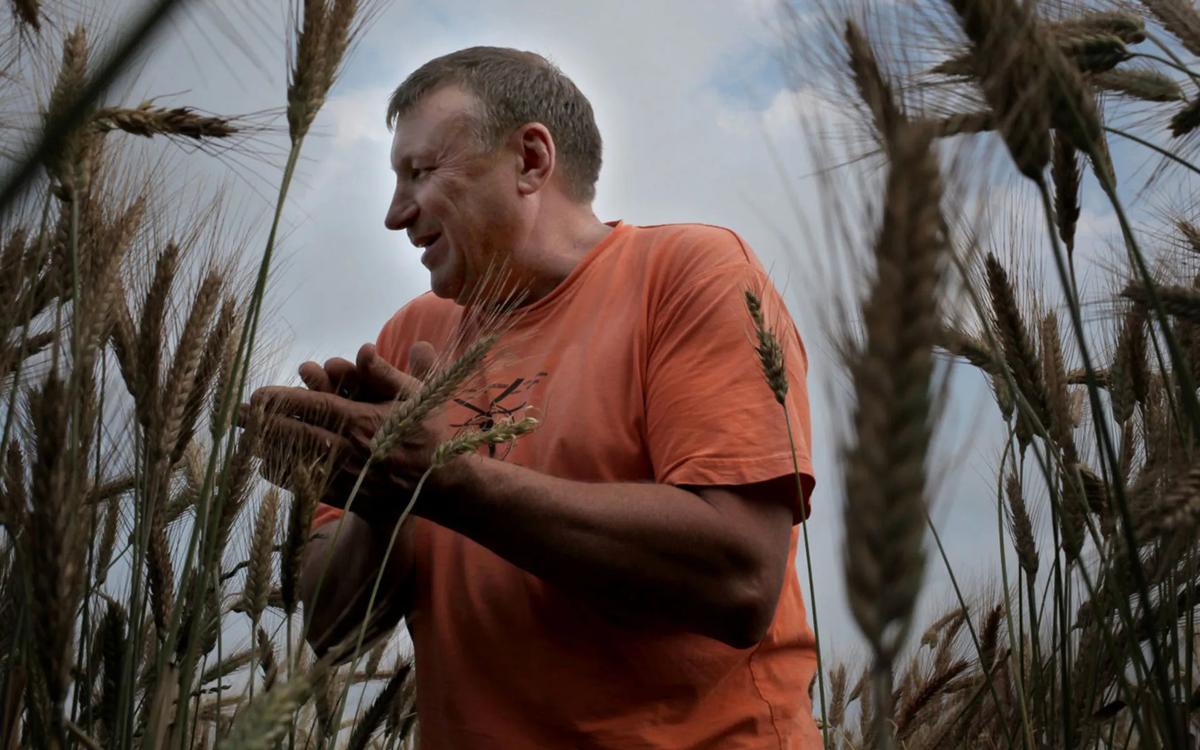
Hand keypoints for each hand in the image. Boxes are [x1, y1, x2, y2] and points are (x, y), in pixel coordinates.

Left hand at [240, 341, 442, 525]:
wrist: (441, 484)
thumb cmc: (429, 434)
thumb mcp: (419, 396)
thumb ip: (389, 372)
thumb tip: (364, 348)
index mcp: (364, 422)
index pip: (312, 408)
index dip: (281, 402)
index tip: (256, 395)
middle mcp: (350, 451)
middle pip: (296, 435)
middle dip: (263, 425)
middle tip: (235, 416)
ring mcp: (346, 477)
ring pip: (297, 463)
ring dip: (268, 450)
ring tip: (244, 439)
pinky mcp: (346, 497)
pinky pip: (306, 486)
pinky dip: (284, 476)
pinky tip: (267, 466)